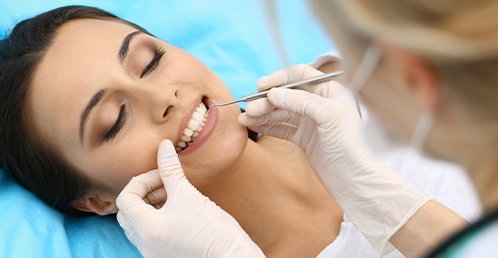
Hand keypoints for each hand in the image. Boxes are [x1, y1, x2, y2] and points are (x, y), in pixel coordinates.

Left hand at [116, 140, 263, 257]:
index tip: (162, 176)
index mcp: (146, 229)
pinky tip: (178, 211)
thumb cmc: (212, 227)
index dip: (142, 181)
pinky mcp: (164, 255)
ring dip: (151, 206)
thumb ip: (170, 169)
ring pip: (138, 225)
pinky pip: (150, 235)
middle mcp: (145, 245)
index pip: (125, 199)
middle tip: (165, 184)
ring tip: (174, 196)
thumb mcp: (188, 194)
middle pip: (127, 213)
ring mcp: (153, 253)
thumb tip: (164, 146)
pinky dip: (158, 219)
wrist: (233, 255)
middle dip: (144, 194)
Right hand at [239, 64, 431, 254]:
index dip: (280, 78)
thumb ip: (301, 101)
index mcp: (330, 91)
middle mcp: (320, 103)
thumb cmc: (350, 145)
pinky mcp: (303, 138)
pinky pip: (281, 127)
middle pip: (287, 95)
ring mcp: (310, 122)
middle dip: (267, 101)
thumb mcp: (328, 115)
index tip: (261, 86)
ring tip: (246, 119)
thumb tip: (273, 93)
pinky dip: (267, 126)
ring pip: (281, 112)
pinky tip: (253, 126)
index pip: (300, 75)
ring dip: (263, 114)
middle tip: (251, 109)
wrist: (354, 179)